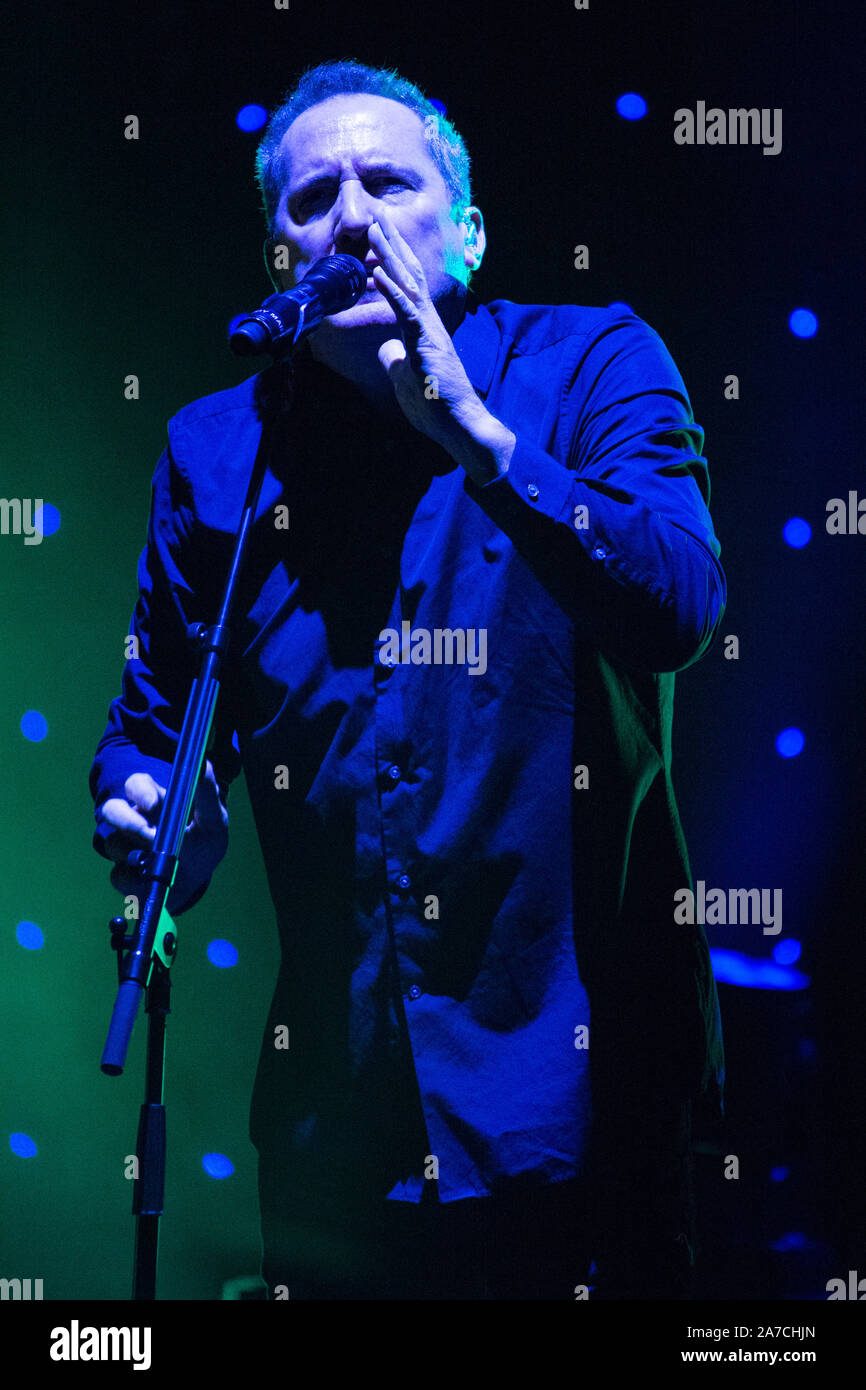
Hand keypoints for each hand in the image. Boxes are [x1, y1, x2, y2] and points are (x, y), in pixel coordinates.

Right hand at [97, 760, 228, 912]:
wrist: (196, 881)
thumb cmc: (203, 844)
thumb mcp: (212, 820)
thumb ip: (207, 794)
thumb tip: (204, 764)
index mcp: (154, 801)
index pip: (136, 785)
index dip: (140, 791)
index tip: (152, 803)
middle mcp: (134, 820)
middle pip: (112, 809)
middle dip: (125, 820)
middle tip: (147, 833)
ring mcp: (124, 846)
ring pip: (112, 843)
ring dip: (134, 854)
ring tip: (158, 864)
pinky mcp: (121, 873)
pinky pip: (119, 875)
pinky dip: (136, 880)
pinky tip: (152, 882)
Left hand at [369, 213, 514, 484]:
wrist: (459, 425)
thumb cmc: (436, 405)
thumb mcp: (406, 377)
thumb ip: (397, 359)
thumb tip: (386, 349)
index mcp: (423, 328)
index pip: (407, 286)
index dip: (392, 260)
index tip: (377, 237)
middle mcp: (428, 322)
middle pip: (409, 275)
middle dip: (391, 245)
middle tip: (375, 216)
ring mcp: (429, 331)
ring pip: (408, 285)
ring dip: (389, 256)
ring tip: (373, 230)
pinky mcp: (427, 345)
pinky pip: (406, 313)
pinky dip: (391, 290)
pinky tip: (377, 272)